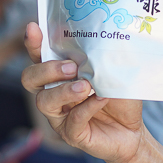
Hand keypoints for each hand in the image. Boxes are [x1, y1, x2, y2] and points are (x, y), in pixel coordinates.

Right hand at [21, 22, 144, 162]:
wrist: (133, 130)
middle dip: (46, 69)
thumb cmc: (118, 96)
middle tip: (71, 66)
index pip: (39, 56)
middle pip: (29, 78)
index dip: (33, 42)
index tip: (33, 28)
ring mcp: (59, 116)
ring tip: (85, 86)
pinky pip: (73, 120)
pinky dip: (87, 107)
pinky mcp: (72, 134)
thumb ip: (99, 57)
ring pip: (44, 101)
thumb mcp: (111, 71)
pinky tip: (101, 98)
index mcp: (59, 74)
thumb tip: (96, 36)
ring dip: (64, 90)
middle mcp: (53, 93)